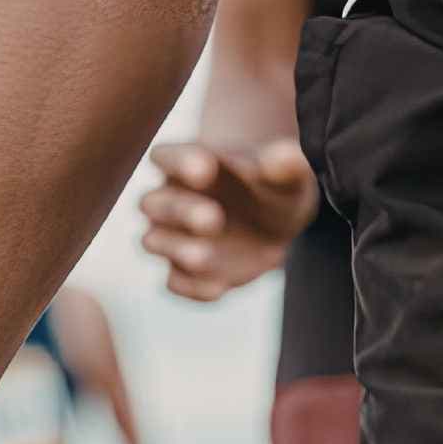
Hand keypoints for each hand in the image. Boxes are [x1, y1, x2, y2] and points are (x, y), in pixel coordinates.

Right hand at [137, 137, 317, 301]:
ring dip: (177, 250)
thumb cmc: (272, 189)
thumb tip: (284, 156)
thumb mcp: (289, 175)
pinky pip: (176, 282)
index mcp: (187, 163)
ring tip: (204, 256)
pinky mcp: (183, 272)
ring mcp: (172, 238)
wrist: (274, 226)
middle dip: (180, 212)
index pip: (166, 156)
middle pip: (153, 203)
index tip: (205, 168)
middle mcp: (170, 200)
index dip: (179, 162)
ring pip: (154, 242)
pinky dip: (192, 287)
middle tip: (213, 218)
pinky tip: (219, 287)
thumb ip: (285, 164)